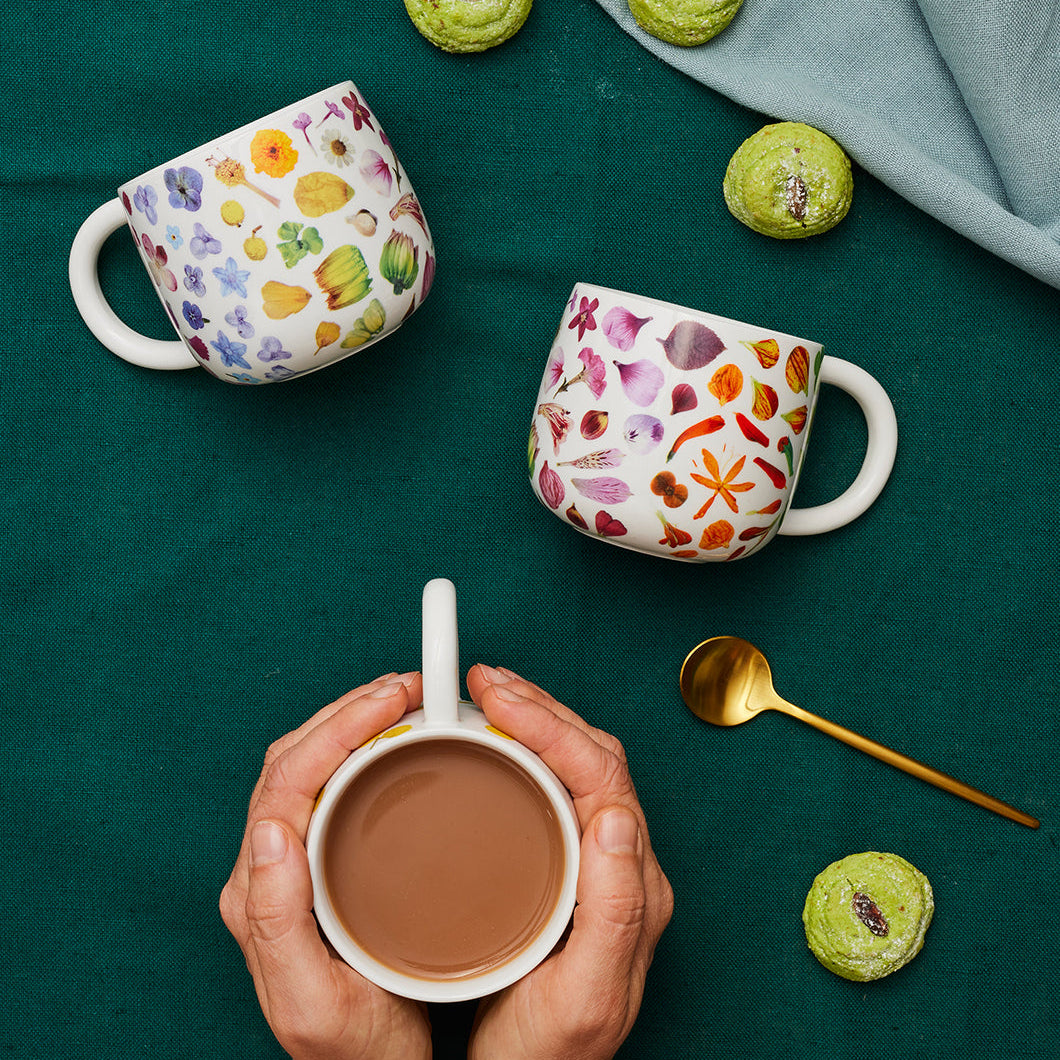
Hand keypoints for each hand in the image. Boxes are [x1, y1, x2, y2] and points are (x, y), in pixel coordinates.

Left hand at [220, 673, 432, 1059]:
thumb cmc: (354, 1047)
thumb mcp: (312, 1001)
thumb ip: (278, 919)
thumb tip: (270, 828)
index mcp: (258, 896)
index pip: (288, 782)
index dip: (339, 728)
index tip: (395, 698)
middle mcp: (266, 870)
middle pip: (295, 760)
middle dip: (349, 710)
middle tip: (409, 685)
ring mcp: (291, 864)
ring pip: (310, 765)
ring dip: (352, 720)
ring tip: (404, 698)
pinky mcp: (317, 863)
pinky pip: (329, 785)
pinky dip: (360, 746)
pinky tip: (395, 738)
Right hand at [465, 665, 672, 1059]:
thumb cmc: (551, 1052)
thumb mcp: (584, 996)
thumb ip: (613, 909)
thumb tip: (616, 815)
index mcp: (633, 885)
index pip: (600, 775)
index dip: (549, 723)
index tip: (495, 694)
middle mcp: (624, 865)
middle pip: (592, 757)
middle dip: (540, 707)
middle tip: (484, 680)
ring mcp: (598, 863)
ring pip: (577, 765)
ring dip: (536, 720)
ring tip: (489, 696)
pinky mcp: (571, 867)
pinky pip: (557, 787)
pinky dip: (526, 750)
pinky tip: (494, 743)